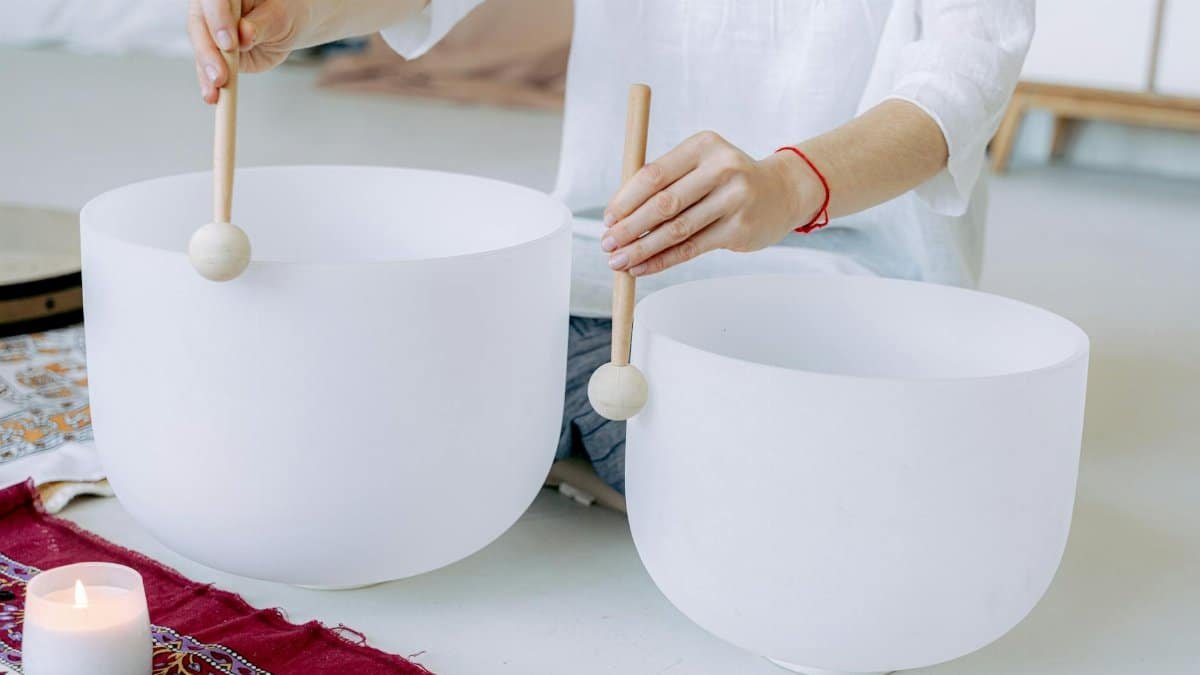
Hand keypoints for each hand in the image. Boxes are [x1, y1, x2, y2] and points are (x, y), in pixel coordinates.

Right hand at [189, 0, 310, 103]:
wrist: (286, 25)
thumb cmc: (285, 13)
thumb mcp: (280, 16)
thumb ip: (261, 25)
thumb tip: (245, 34)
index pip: (215, 0)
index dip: (218, 20)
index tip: (229, 44)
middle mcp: (211, 6)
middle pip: (200, 25)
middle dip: (209, 53)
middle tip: (220, 75)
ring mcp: (209, 28)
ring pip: (200, 47)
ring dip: (206, 72)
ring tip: (215, 92)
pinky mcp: (212, 50)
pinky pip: (205, 66)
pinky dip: (208, 83)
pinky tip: (212, 96)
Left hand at [602, 131, 822, 276]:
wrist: (780, 193)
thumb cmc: (727, 179)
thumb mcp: (699, 164)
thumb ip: (663, 182)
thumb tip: (616, 215)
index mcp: (703, 146)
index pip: (654, 174)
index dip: (626, 199)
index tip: (607, 218)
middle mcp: (722, 168)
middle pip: (663, 204)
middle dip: (629, 227)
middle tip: (607, 243)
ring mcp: (734, 200)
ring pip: (676, 230)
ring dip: (642, 249)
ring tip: (618, 261)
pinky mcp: (739, 228)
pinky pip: (691, 248)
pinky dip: (662, 260)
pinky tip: (642, 267)